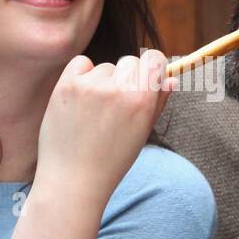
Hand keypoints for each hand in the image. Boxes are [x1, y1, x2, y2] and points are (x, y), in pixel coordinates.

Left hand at [35, 49, 175, 202]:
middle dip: (128, 77)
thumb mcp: (142, 133)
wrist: (72, 179)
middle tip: (117, 104)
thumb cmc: (111, 160)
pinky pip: (81, 64)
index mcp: (141, 101)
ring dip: (103, 81)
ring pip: (104, 67)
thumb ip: (158, 102)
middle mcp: (117, 89)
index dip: (153, 68)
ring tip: (94, 112)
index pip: (155, 58)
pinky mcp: (66, 86)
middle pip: (130, 61)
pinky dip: (82, 75)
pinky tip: (80, 100)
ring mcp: (90, 86)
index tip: (147, 78)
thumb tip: (171, 77)